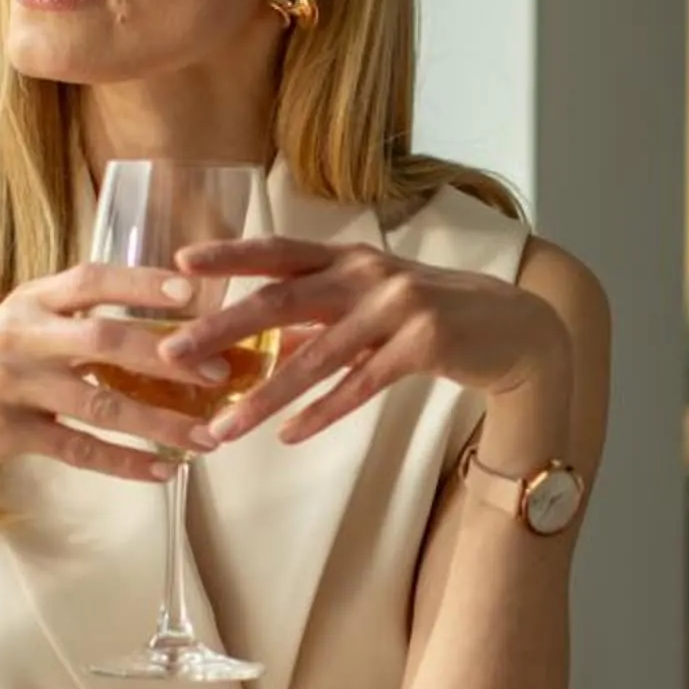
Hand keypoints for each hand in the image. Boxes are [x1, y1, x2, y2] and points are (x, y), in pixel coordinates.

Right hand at [0, 264, 240, 483]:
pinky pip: (78, 449)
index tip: (195, 290)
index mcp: (30, 300)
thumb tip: (169, 322)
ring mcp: (11, 384)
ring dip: (161, 423)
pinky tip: (163, 472)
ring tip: (208, 437)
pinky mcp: (6, 431)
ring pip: (101, 404)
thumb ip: (78, 319)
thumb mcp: (24, 326)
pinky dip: (125, 463)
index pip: (93, 280)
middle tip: (221, 373)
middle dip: (169, 356)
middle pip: (106, 339)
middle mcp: (20, 334)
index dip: (143, 282)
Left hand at [161, 239, 569, 446]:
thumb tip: (267, 340)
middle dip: (221, 329)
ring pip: (315, 357)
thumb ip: (324, 316)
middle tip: (171, 355)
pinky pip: (361, 385)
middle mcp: (369, 275)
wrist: (518, 331)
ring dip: (264, 397)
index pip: (279, 252)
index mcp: (351, 258)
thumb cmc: (439, 317)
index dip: (229, 254)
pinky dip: (323, 413)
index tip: (178, 262)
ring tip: (223, 429)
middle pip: (281, 300)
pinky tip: (289, 435)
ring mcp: (398, 307)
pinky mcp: (425, 343)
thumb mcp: (375, 304)